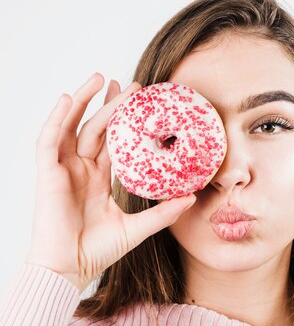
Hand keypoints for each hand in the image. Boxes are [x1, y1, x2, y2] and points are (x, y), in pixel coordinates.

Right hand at [25, 73, 195, 292]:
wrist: (69, 269)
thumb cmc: (97, 251)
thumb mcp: (138, 227)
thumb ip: (163, 212)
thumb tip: (193, 198)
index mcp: (99, 179)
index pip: (113, 141)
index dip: (126, 121)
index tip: (144, 103)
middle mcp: (81, 169)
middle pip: (96, 127)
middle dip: (112, 104)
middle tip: (133, 85)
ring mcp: (63, 169)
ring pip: (72, 126)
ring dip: (83, 100)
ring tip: (101, 78)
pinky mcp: (47, 174)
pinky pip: (49, 140)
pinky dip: (57, 118)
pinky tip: (67, 99)